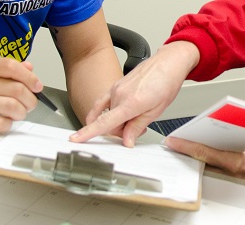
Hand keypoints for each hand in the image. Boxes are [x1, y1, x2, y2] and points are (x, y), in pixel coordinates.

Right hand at [0, 58, 41, 143]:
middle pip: (16, 88)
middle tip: (29, 106)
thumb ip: (3, 73)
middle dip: (29, 100)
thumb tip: (28, 66)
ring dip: (20, 114)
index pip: (10, 66)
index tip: (37, 86)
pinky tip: (3, 123)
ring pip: (11, 106)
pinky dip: (7, 125)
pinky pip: (0, 122)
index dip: (29, 76)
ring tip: (17, 115)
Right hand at [69, 41, 199, 146]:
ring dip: (118, 122)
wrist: (168, 63)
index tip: (76, 139)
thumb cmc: (166, 82)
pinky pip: (102, 102)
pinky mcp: (115, 85)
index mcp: (131, 103)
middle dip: (121, 131)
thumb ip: (137, 127)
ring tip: (135, 117)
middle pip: (110, 124)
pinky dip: (103, 112)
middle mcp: (119, 95)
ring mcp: (115, 89)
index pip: (105, 122)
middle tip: (137, 129)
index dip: (88, 133)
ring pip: (108, 115)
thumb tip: (127, 141)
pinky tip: (105, 116)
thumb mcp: (156, 111)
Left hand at [165, 137, 244, 186]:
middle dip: (186, 153)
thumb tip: (213, 129)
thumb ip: (231, 135)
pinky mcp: (232, 181)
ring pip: (205, 167)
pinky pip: (214, 171)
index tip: (173, 141)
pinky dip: (206, 163)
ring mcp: (231, 179)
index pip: (204, 153)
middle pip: (201, 162)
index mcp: (235, 161)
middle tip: (174, 144)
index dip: (185, 146)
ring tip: (184, 148)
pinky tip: (200, 155)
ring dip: (195, 158)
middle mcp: (231, 172)